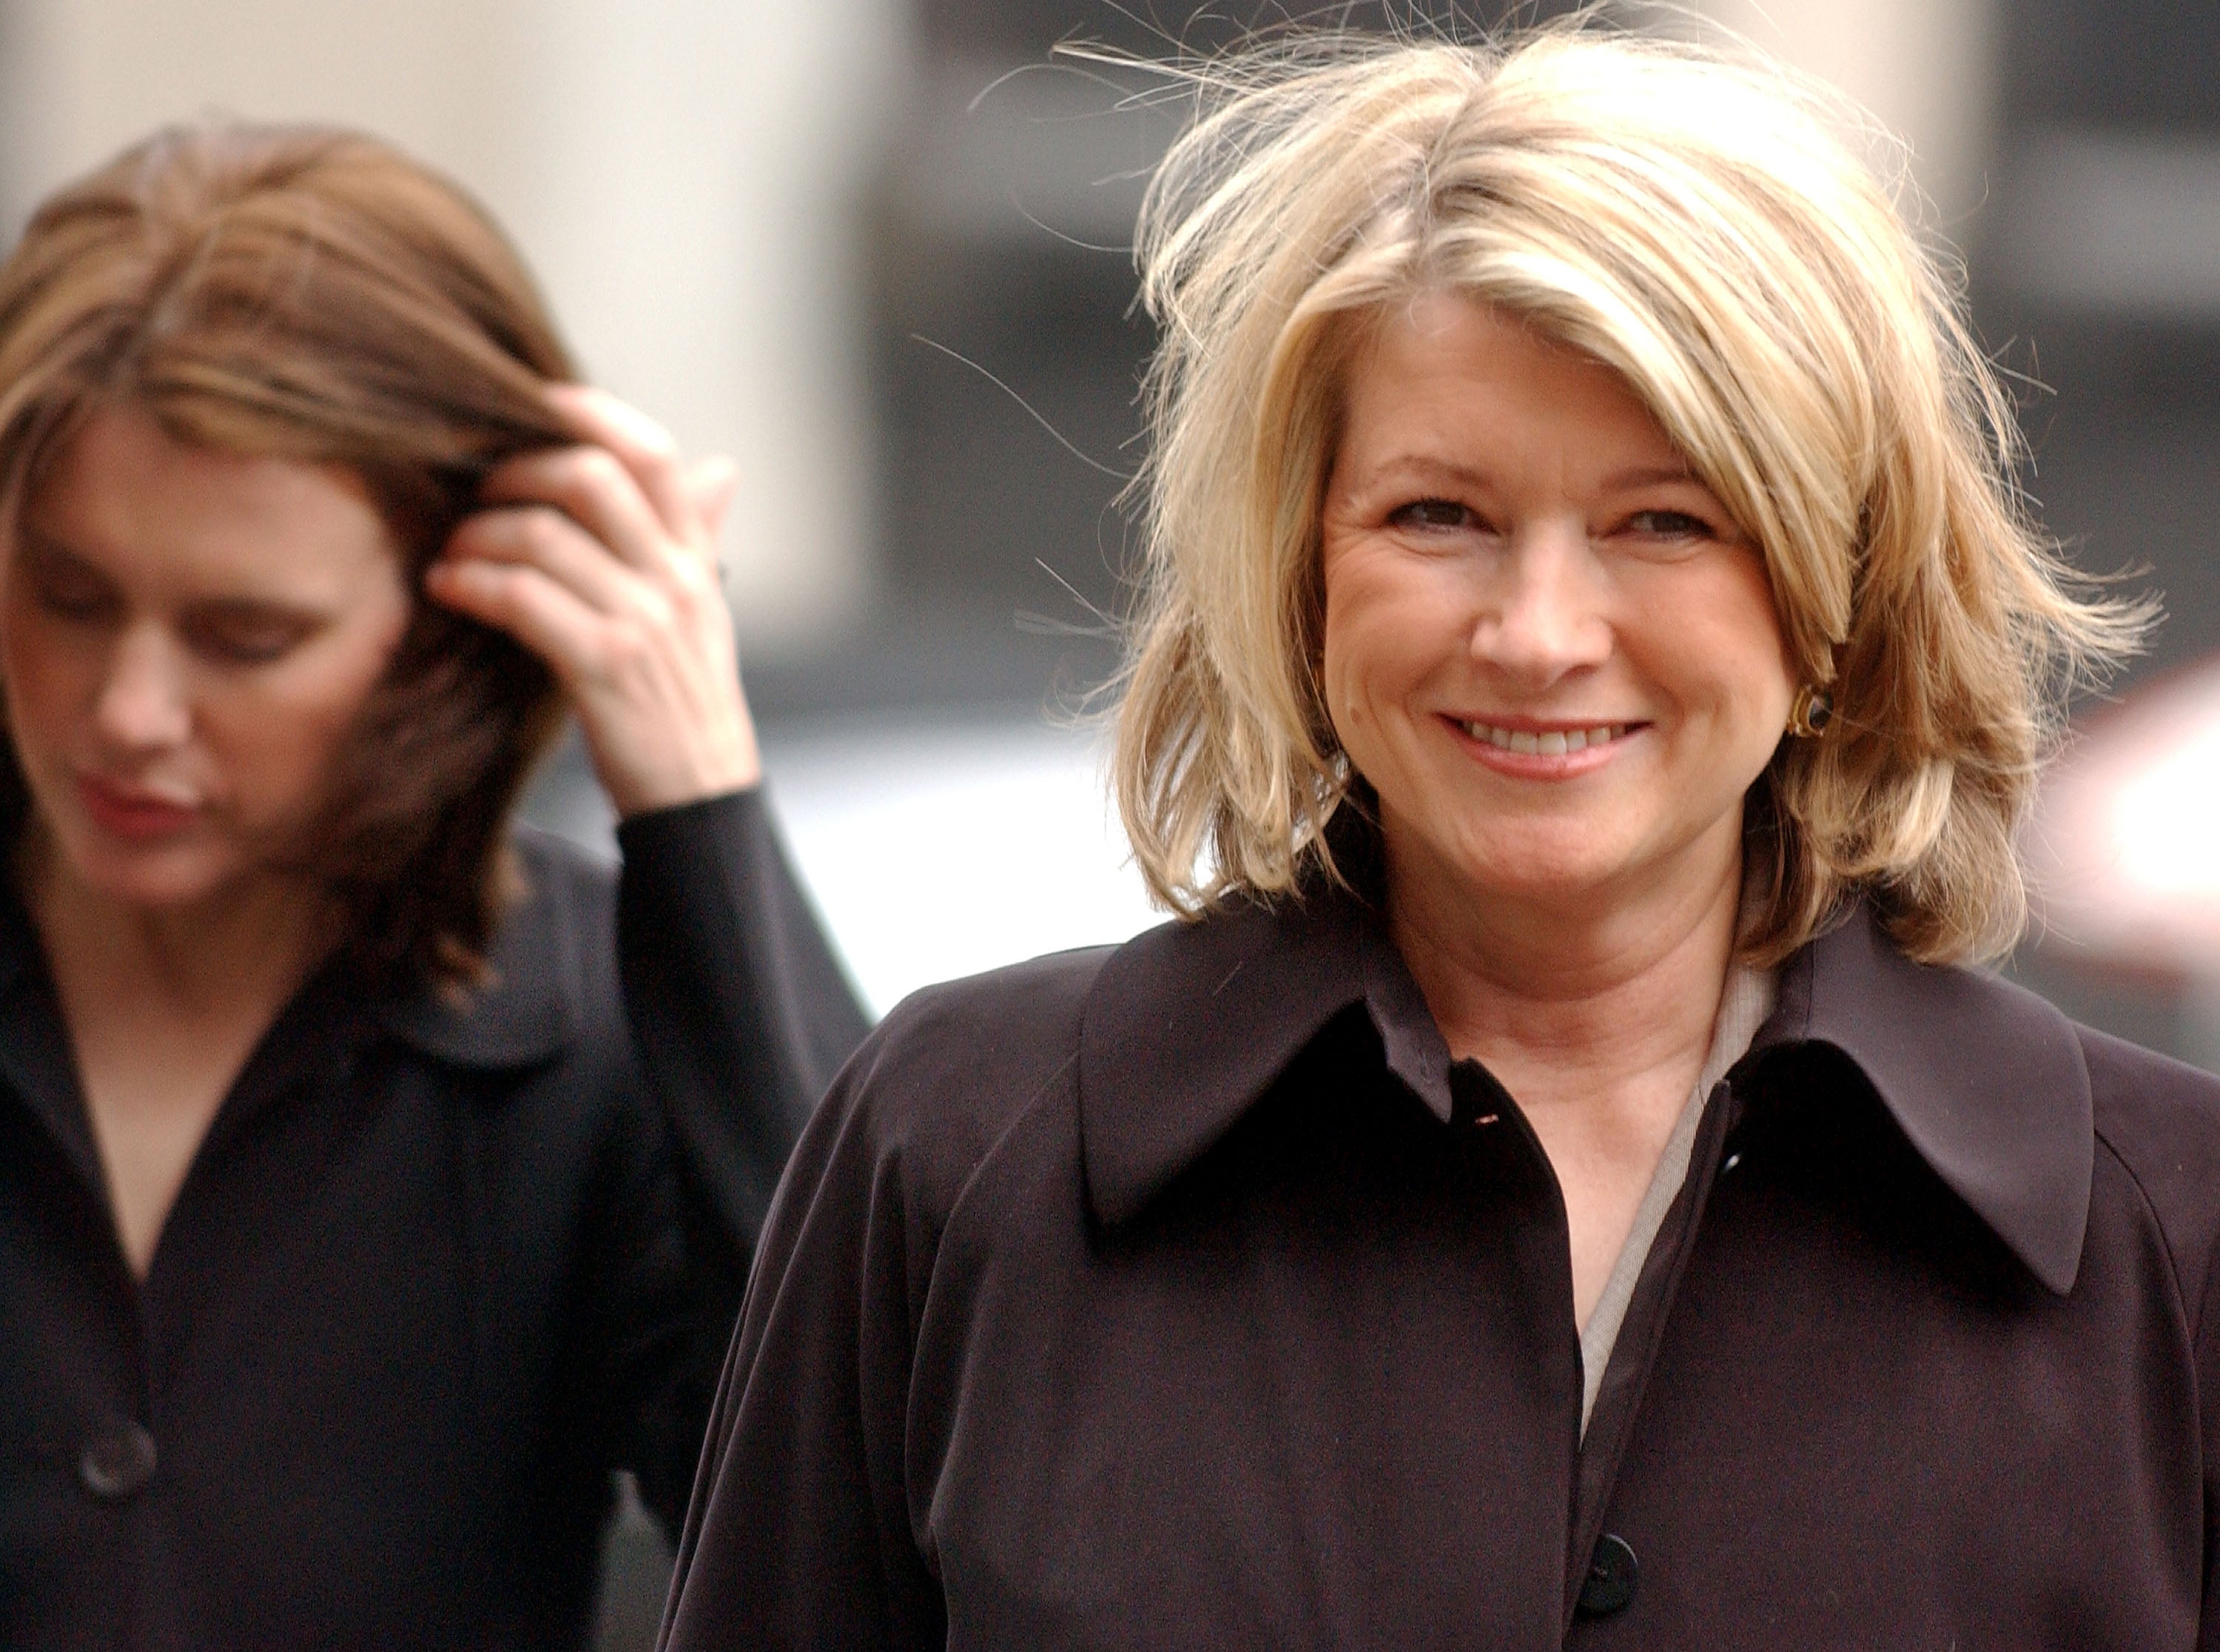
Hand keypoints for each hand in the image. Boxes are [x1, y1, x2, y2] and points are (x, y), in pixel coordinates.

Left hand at [424, 384, 762, 816]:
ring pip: (544, 535)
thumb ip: (696, 537)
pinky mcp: (607, 668)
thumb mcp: (705, 610)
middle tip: (473, 491)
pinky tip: (448, 587)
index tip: (532, 405)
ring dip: (478, 534)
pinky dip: (473, 583)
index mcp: (697, 557)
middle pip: (591, 476)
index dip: (590, 414)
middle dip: (513, 471)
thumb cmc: (686, 699)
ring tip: (450, 549)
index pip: (655, 455)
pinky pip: (524, 599)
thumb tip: (719, 468)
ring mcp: (644, 622)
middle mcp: (676, 579)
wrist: (701, 794)